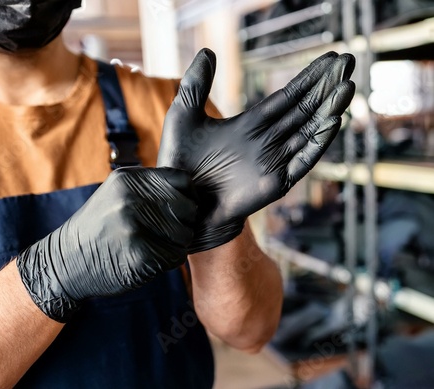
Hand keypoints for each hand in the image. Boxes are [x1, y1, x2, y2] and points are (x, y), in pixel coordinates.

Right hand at [16, 167, 196, 321]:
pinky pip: (175, 256)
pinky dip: (167, 261)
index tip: (180, 209)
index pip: (182, 180)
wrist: (65, 262)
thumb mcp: (117, 194)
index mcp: (129, 179)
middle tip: (165, 233)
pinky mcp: (139, 254)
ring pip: (185, 234)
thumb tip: (192, 192)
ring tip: (154, 246)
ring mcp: (134, 226)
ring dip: (176, 244)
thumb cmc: (99, 228)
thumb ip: (149, 188)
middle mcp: (131, 198)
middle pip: (188, 207)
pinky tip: (148, 260)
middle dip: (183, 223)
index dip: (188, 197)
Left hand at [157, 49, 354, 252]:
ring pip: (308, 131)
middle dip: (326, 87)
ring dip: (329, 110)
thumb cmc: (178, 161)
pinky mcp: (275, 183)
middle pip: (303, 110)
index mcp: (250, 125)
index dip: (308, 79)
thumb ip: (197, 84)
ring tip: (348, 87)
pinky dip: (318, 143)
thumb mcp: (184, 115)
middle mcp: (266, 141)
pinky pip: (302, 161)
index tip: (331, 60)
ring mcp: (273, 162)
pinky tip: (333, 122)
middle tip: (349, 63)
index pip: (286, 97)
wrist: (178, 199)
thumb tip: (207, 51)